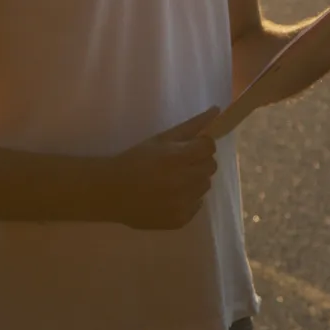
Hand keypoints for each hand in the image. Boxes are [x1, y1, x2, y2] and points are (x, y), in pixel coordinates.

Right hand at [97, 108, 219, 229]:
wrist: (112, 192)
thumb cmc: (136, 160)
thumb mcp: (161, 139)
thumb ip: (191, 125)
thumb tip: (217, 110)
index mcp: (177, 157)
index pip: (208, 147)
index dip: (201, 145)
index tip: (189, 147)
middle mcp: (184, 181)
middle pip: (210, 166)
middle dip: (199, 162)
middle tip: (180, 163)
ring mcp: (183, 203)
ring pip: (205, 186)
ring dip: (194, 180)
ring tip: (173, 180)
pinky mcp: (181, 219)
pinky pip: (197, 205)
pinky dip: (188, 199)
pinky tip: (169, 196)